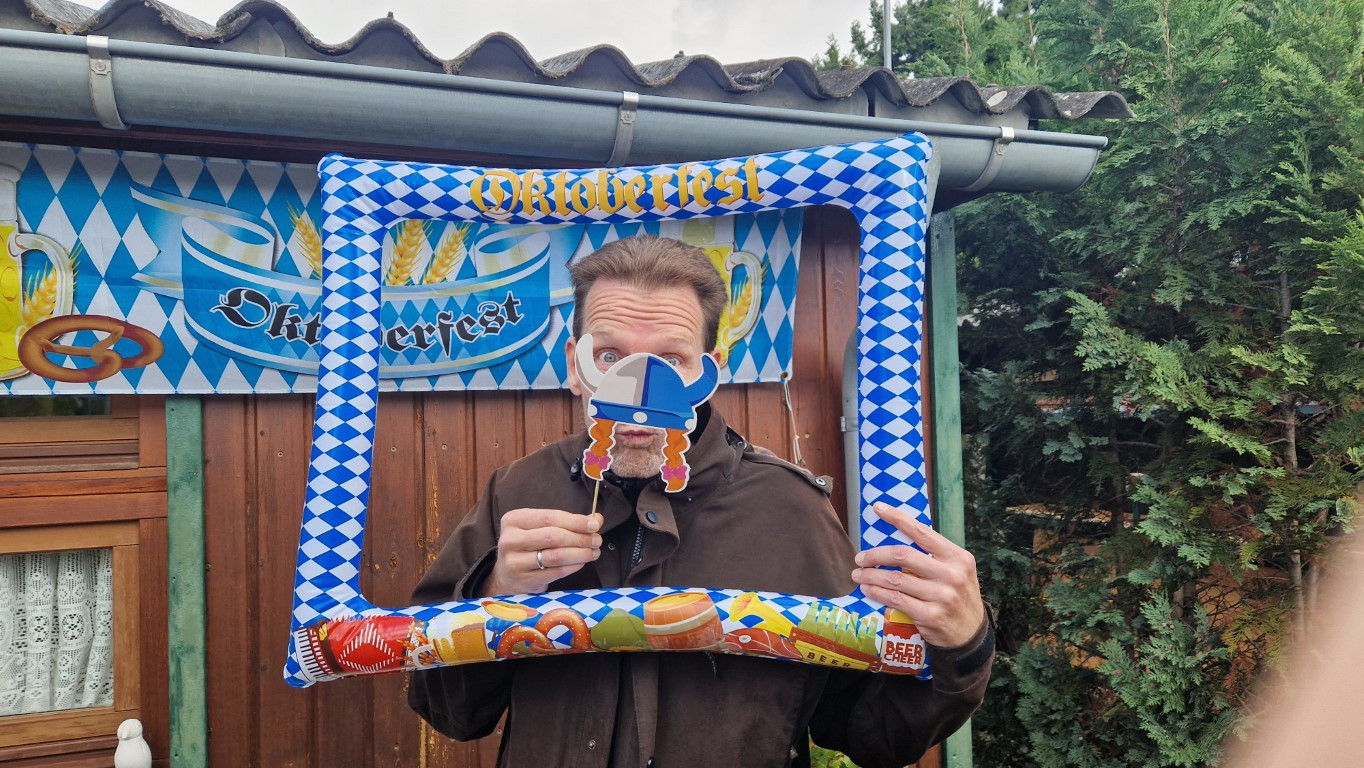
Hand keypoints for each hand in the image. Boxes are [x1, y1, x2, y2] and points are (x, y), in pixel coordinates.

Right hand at [481, 508, 602, 595]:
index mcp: (514, 520)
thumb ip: (566, 522)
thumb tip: (596, 519)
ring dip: (580, 553)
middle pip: (554, 537)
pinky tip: (582, 562)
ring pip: (556, 556)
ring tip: (594, 552)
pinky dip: (574, 566)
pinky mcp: (525, 580)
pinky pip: (556, 572)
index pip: (550, 517)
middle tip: (597, 540)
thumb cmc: (527, 546)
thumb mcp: (539, 528)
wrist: (506, 576)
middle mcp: (510, 540)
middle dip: (580, 538)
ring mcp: (515, 562)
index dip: (575, 521)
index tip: (594, 525)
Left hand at [851, 502, 984, 648]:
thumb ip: (934, 555)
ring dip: (871, 575)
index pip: (922, 532)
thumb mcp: (957, 570)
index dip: (897, 518)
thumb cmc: (957, 596)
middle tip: (860, 558)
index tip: (877, 508)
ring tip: (858, 574)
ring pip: (895, 579)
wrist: (971, 633)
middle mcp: (951, 574)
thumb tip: (897, 537)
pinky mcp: (931, 615)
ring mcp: (942, 596)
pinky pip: (896, 599)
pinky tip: (867, 589)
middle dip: (875, 555)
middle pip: (903, 555)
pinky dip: (877, 593)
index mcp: (957, 556)